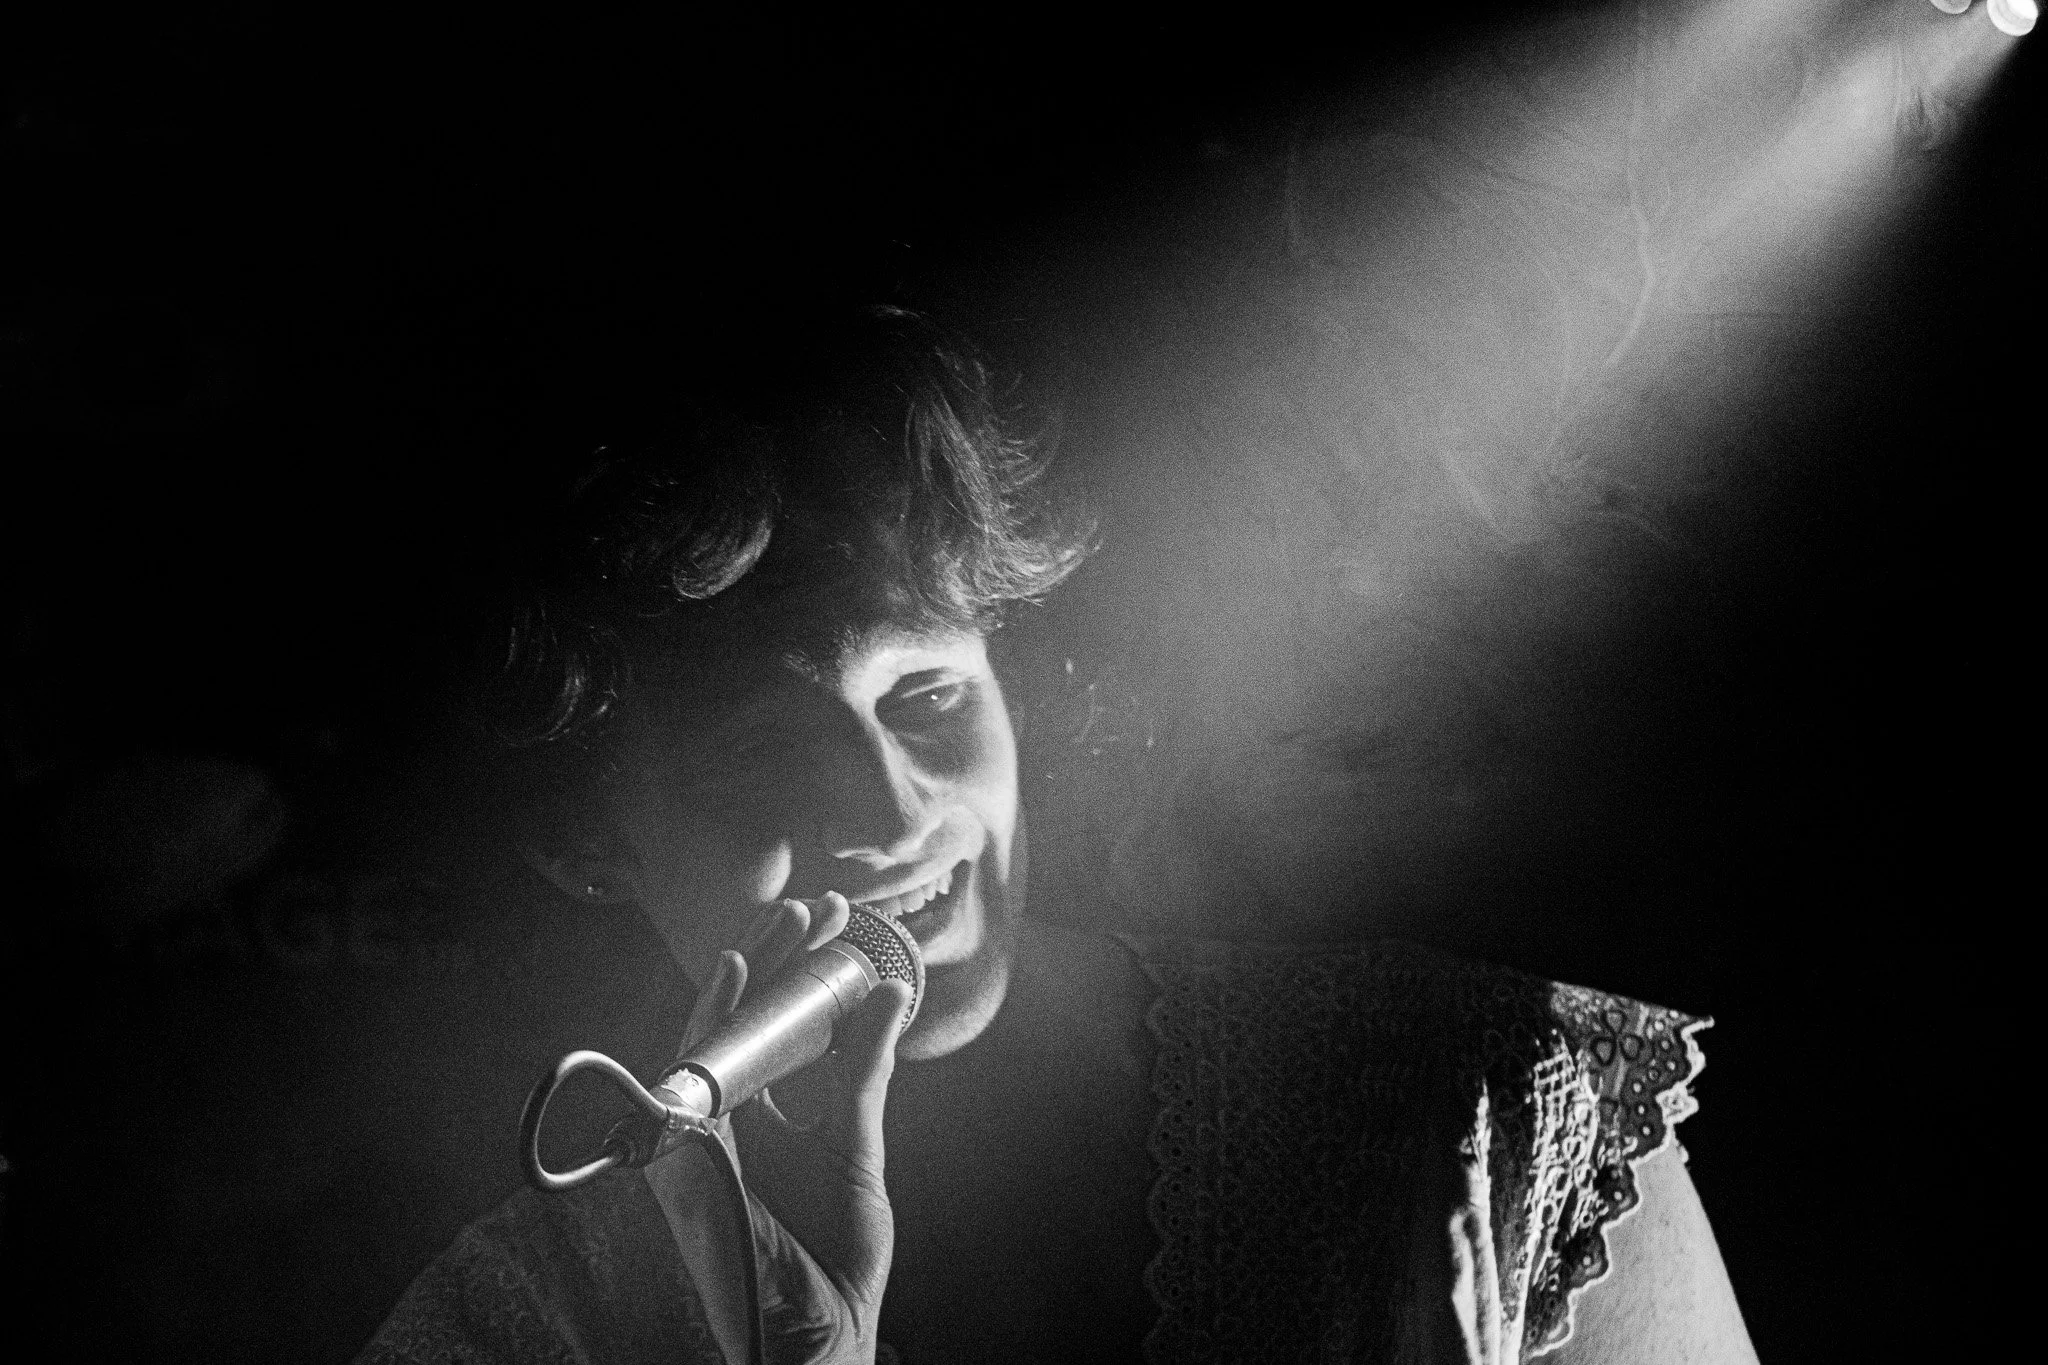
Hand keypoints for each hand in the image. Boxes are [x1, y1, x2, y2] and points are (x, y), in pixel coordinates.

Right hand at [646, 893, 909, 1364]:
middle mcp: (727, 1120)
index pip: (774, 1026)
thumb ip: (865, 1069)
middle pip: (742, 1021)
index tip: (835, 921)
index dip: (799, 971)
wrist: (821, 1332)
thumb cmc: (834, 1258)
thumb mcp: (856, 1144)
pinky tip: (732, 971)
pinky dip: (709, 1020)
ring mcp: (703, 1136)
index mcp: (765, 1119)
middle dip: (774, 958)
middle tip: (814, 907)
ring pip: (715, 1033)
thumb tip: (892, 992)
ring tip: (784, 919)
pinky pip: (690, 1075)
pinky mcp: (686, 1156)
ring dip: (748, 970)